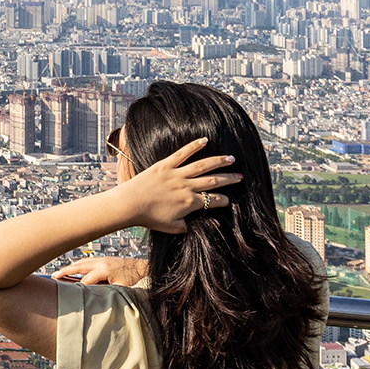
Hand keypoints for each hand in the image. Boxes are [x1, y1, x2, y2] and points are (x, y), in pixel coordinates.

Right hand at [51, 256, 147, 286]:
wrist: (140, 266)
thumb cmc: (131, 278)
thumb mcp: (120, 288)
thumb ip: (107, 293)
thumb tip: (95, 298)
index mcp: (103, 270)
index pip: (85, 280)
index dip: (78, 288)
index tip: (69, 295)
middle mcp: (100, 262)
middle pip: (78, 267)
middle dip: (65, 272)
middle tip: (53, 276)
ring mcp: (100, 259)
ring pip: (81, 263)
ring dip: (70, 267)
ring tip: (59, 273)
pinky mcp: (102, 259)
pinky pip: (86, 261)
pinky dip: (77, 265)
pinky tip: (72, 269)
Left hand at [119, 138, 241, 233]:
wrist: (129, 205)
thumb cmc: (149, 218)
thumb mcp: (172, 228)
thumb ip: (188, 227)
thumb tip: (201, 226)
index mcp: (190, 203)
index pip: (213, 200)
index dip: (223, 200)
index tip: (229, 199)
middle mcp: (186, 187)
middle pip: (213, 181)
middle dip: (229, 179)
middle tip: (240, 176)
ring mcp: (176, 174)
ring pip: (202, 165)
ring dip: (218, 161)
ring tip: (231, 158)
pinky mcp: (165, 165)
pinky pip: (182, 153)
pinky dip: (194, 146)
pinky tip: (205, 140)